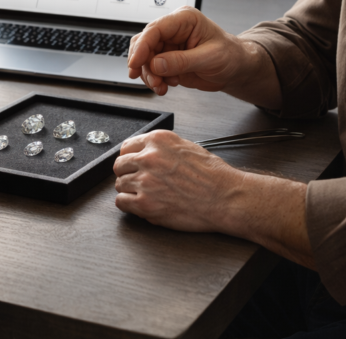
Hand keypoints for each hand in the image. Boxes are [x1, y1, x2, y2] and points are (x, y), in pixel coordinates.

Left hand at [113, 130, 315, 268]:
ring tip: (145, 194)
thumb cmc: (214, 176)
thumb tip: (146, 153)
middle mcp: (148, 157)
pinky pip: (121, 202)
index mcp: (158, 140)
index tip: (132, 165)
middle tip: (138, 181)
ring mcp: (145, 180)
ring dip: (129, 190)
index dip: (129, 158)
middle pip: (119, 165)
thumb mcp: (188, 147)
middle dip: (127, 174)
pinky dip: (128, 205)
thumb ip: (163, 148)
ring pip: (119, 184)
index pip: (127, 147)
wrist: (226, 198)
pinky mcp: (145, 203)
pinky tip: (140, 205)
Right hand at [127, 6, 249, 95]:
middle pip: (144, 43)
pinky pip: (150, 68)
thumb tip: (156, 64)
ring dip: (148, 75)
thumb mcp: (209, 58)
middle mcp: (173, 30)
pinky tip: (165, 85)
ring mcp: (168, 45)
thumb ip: (181, 61)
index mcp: (184, 19)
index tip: (135, 63)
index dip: (142, 46)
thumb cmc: (230, 55)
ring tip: (161, 86)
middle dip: (144, 65)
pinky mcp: (166, 59)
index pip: (155, 29)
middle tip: (153, 81)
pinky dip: (154, 80)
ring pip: (144, 58)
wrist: (236, 68)